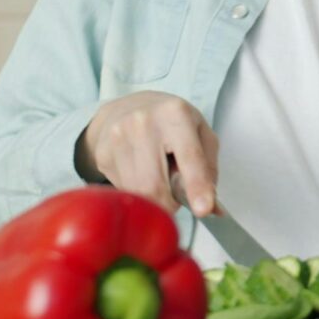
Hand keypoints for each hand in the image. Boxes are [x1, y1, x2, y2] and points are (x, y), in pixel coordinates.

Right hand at [76, 91, 219, 215]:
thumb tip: (214, 209)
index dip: (197, 186)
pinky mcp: (103, 153)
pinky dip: (137, 192)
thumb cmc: (170, 123)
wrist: (126, 109)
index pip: (189, 157)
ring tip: (159, 180)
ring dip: (153, 199)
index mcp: (175, 114)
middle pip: (156, 185)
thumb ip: (208, 168)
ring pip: (138, 193)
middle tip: (176, 199)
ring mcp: (119, 137)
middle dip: (170, 204)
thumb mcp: (199, 132)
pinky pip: (123, 190)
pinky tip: (140, 174)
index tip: (204, 209)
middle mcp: (144, 122)